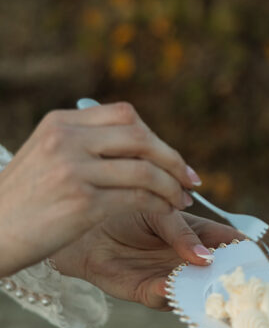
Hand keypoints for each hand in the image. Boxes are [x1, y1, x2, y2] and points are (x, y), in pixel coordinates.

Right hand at [0, 102, 199, 276]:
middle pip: (140, 136)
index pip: (124, 115)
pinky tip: (165, 212)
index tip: (171, 157)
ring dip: (171, 186)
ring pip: (144, 169)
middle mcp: (66, 139)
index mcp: (60, 122)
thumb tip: (132, 144)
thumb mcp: (43, 157)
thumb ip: (81, 145)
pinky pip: (138, 198)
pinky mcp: (82, 202)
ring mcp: (74, 169)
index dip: (156, 136)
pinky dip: (159, 204)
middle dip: (172, 159)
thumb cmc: (19, 204)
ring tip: (180, 200)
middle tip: (190, 180)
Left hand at [52, 211, 240, 309]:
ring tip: (210, 288)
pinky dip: (167, 295)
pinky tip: (169, 286)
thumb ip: (183, 233)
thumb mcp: (160, 212)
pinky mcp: (145, 292)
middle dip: (232, 282)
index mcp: (201, 234)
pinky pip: (161, 298)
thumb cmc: (125, 208)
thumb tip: (207, 258)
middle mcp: (190, 261)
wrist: (85, 224)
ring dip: (201, 292)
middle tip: (245, 285)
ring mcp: (170, 278)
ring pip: (195, 292)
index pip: (233, 244)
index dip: (250, 252)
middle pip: (219, 276)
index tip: (267, 260)